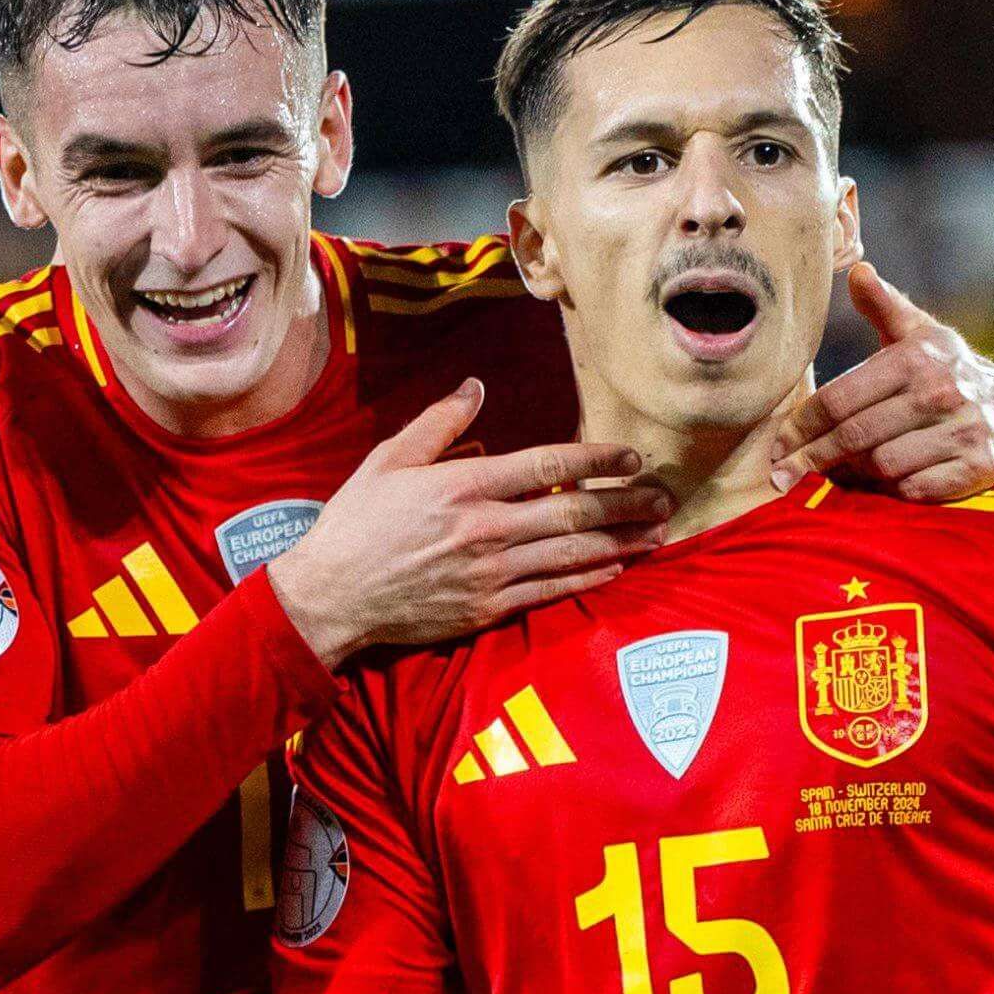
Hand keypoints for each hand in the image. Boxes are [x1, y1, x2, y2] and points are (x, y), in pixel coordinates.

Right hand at [267, 381, 668, 664]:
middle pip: (573, 510)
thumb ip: (439, 424)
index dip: (596, 457)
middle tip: (664, 496)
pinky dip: (587, 577)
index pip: (547, 464)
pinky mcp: (486, 607)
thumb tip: (476, 386)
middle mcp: (484, 529)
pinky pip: (550, 590)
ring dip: (621, 541)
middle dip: (625, 502)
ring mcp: (489, 573)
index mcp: (463, 486)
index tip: (631, 454)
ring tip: (657, 532)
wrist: (330, 597)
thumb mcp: (388, 461)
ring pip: (570, 553)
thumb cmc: (355, 525)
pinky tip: (615, 566)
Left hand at [759, 261, 993, 501]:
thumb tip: (857, 270)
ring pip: (881, 465)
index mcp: (917, 357)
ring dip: (853, 476)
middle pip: (854, 436)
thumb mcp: (925, 335)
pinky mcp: (979, 467)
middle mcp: (941, 390)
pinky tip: (879, 488)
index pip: (840, 398)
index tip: (777, 446)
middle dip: (812, 458)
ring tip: (835, 476)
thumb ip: (886, 306)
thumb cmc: (957, 375)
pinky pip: (914, 489)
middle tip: (782, 476)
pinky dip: (891, 492)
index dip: (802, 426)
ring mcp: (963, 430)